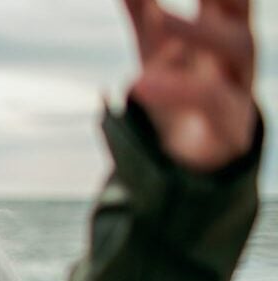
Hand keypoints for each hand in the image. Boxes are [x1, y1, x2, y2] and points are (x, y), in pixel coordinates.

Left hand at [123, 0, 256, 171]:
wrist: (187, 161)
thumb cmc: (178, 92)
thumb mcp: (155, 47)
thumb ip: (143, 8)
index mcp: (221, 27)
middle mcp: (237, 52)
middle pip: (243, 11)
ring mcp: (240, 86)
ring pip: (237, 49)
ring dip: (200, 30)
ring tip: (162, 19)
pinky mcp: (232, 124)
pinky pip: (214, 101)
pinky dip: (179, 88)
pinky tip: (142, 82)